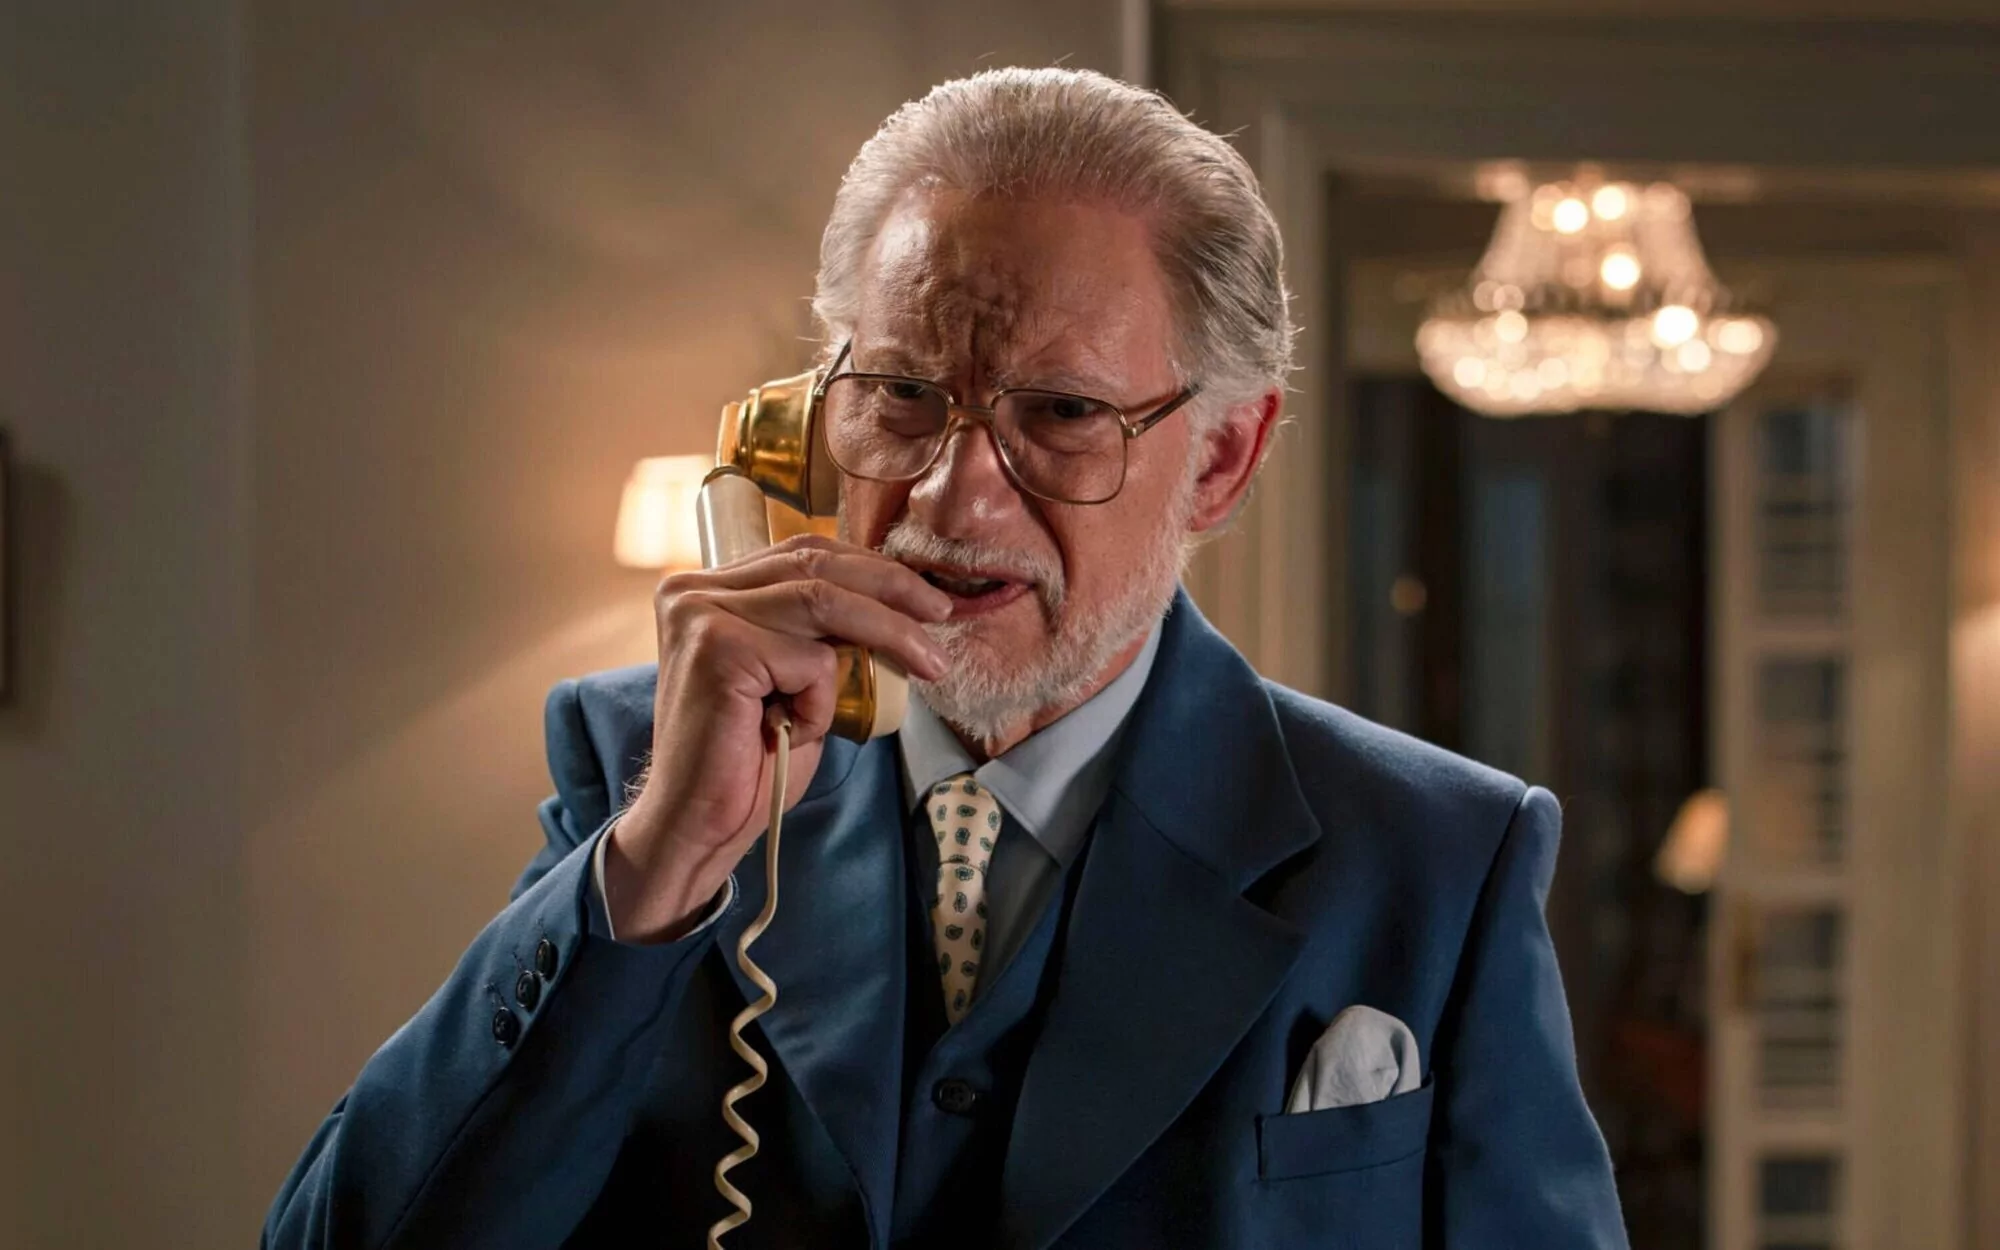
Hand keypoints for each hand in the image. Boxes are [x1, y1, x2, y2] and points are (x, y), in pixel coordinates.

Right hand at [603, 534, 950, 940]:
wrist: (698, 824)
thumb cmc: (748, 761)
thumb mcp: (793, 680)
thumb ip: (819, 635)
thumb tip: (897, 606)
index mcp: (705, 589)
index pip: (801, 553)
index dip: (869, 567)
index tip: (921, 595)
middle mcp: (691, 591)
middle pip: (814, 565)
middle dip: (891, 588)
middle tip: (941, 612)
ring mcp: (699, 616)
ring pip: (822, 602)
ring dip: (887, 634)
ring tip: (928, 665)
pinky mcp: (717, 650)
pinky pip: (810, 660)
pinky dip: (822, 702)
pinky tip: (794, 732)